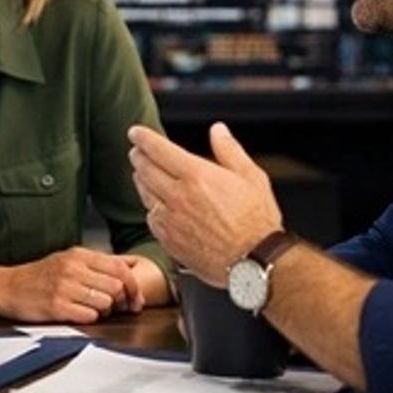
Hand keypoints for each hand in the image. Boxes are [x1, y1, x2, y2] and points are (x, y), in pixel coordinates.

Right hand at [0, 247, 144, 322]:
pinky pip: (88, 316)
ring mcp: (64, 287)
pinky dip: (89, 319)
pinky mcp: (56, 306)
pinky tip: (79, 314)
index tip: (135, 298)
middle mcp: (72, 268)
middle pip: (116, 287)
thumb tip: (130, 267)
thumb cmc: (39, 276)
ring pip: (105, 303)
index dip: (133, 286)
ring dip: (103, 312)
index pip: (120, 268)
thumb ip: (97, 263)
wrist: (7, 287)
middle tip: (115, 308)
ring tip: (92, 310)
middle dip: (119, 302)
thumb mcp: (68, 260)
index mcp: (79, 255)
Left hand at [128, 122, 282, 284]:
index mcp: (196, 176)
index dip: (143, 138)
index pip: (158, 150)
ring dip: (140, 180)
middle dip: (138, 157)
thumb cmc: (257, 221)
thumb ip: (230, 150)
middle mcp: (178, 197)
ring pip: (144, 194)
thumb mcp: (251, 176)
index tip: (136, 132)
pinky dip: (149, 208)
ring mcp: (171, 220)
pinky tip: (154, 206)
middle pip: (145, 170)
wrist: (254, 261)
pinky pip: (151, 219)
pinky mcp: (170, 241)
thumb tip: (218, 131)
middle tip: (137, 151)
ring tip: (141, 174)